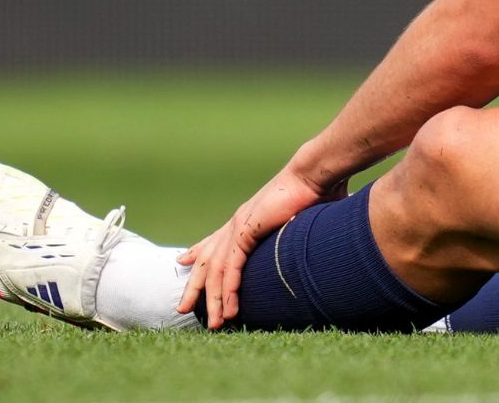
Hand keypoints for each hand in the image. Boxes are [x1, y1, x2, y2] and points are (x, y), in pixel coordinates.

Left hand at [176, 165, 346, 328]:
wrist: (313, 174)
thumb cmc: (314, 192)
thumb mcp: (299, 219)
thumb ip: (295, 233)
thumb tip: (313, 242)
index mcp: (246, 219)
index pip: (215, 239)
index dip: (198, 251)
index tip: (184, 261)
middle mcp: (237, 223)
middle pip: (207, 259)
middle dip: (195, 286)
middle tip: (184, 308)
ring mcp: (239, 227)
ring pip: (216, 270)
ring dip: (213, 299)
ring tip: (214, 323)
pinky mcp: (246, 231)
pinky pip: (231, 267)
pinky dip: (228, 290)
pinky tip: (228, 308)